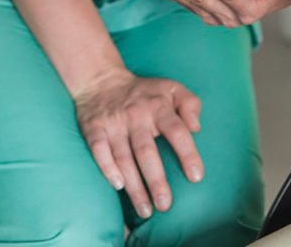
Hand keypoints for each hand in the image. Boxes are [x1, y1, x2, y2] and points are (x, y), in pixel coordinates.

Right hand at [72, 66, 202, 218]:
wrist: (101, 79)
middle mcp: (136, 115)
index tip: (196, 177)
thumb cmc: (144, 91)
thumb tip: (196, 128)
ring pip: (124, 157)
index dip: (187, 154)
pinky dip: (107, 168)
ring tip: (145, 210)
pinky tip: (117, 185)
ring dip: (134, 186)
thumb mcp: (171, 87)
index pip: (176, 131)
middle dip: (156, 180)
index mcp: (158, 106)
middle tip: (165, 205)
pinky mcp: (94, 128)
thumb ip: (190, 104)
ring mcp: (113, 123)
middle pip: (146, 151)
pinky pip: (99, 150)